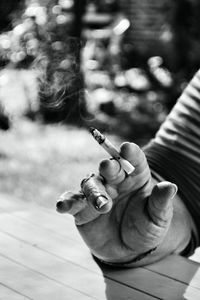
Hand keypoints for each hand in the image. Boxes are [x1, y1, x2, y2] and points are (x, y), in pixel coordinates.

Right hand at [56, 142, 180, 265]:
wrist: (129, 250)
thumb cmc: (146, 228)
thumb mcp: (158, 218)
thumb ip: (161, 203)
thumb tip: (171, 187)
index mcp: (135, 177)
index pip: (133, 160)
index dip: (130, 153)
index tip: (127, 148)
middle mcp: (114, 181)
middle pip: (109, 168)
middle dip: (108, 166)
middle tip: (108, 167)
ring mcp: (97, 193)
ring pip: (90, 184)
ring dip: (94, 192)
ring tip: (103, 205)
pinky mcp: (81, 209)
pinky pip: (72, 202)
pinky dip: (66, 202)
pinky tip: (62, 206)